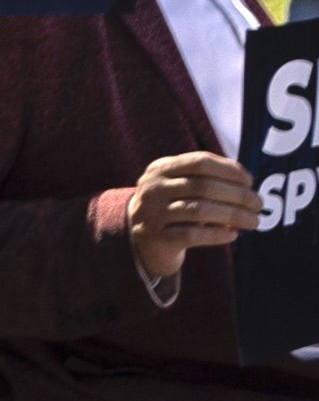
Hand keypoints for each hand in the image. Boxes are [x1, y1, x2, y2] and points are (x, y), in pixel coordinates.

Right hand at [126, 148, 258, 284]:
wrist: (142, 238)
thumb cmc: (173, 207)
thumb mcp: (179, 185)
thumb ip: (206, 178)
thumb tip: (246, 182)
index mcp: (161, 168)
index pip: (200, 162)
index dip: (229, 170)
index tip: (249, 181)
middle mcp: (153, 188)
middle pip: (203, 186)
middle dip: (237, 195)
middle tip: (258, 204)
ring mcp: (151, 212)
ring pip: (199, 211)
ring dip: (232, 216)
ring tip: (253, 221)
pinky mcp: (156, 236)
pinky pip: (192, 235)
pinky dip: (216, 235)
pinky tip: (232, 234)